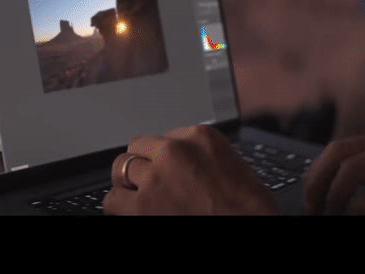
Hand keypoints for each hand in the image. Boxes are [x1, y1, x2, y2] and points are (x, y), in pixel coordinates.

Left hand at [102, 125, 278, 214]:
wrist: (251, 227)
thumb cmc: (249, 209)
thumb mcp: (230, 166)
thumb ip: (200, 158)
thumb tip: (179, 166)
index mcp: (200, 136)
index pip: (165, 137)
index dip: (165, 158)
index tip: (170, 171)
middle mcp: (174, 151)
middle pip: (138, 147)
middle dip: (142, 165)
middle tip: (150, 182)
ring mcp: (156, 178)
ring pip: (121, 169)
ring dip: (128, 183)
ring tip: (138, 196)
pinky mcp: (143, 207)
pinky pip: (113, 200)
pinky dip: (119, 206)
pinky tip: (130, 211)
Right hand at [303, 129, 364, 214]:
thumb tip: (354, 208)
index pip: (353, 166)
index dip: (337, 193)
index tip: (333, 217)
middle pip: (338, 150)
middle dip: (319, 179)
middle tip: (312, 209)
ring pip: (339, 149)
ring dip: (322, 174)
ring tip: (316, 203)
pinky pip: (350, 155)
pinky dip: (334, 172)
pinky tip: (331, 193)